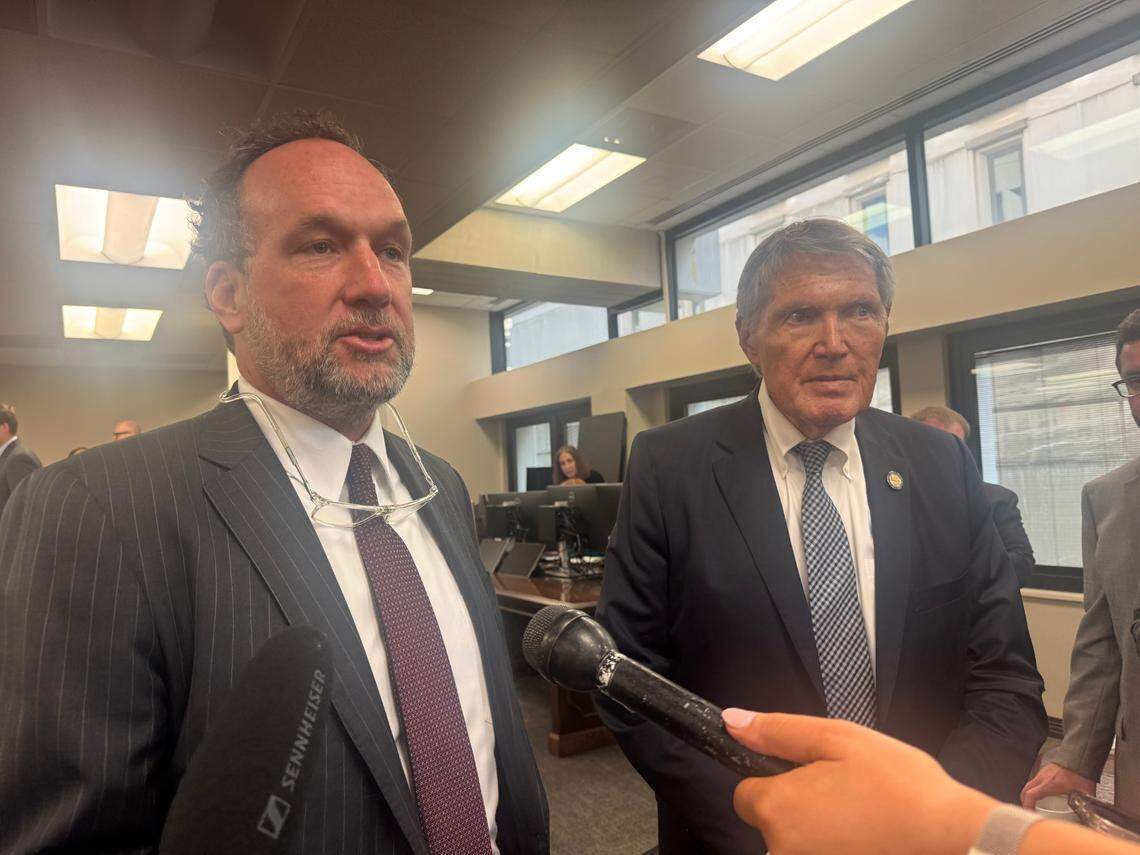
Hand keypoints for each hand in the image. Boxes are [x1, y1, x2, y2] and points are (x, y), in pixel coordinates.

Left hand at [723, 709, 994, 854]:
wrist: (953, 841)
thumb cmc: (899, 786)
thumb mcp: (839, 739)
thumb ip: (778, 731)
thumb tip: (731, 720)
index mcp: (777, 808)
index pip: (745, 796)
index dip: (775, 783)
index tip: (811, 780)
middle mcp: (780, 851)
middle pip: (773, 826)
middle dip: (801, 811)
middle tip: (849, 799)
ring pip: (798, 847)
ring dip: (822, 835)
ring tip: (865, 822)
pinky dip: (840, 850)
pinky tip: (870, 843)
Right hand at [1020, 762, 1094, 809]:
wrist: (1081, 756)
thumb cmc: (1081, 771)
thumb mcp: (1085, 792)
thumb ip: (1084, 805)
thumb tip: (1088, 815)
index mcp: (1050, 784)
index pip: (1031, 795)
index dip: (1027, 806)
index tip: (1029, 813)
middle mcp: (1044, 778)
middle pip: (1025, 790)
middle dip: (1024, 802)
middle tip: (1029, 810)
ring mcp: (1043, 773)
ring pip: (1029, 785)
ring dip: (1028, 795)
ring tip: (1034, 804)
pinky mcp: (1045, 770)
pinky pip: (1034, 781)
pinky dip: (1034, 789)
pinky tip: (1042, 793)